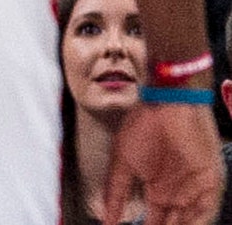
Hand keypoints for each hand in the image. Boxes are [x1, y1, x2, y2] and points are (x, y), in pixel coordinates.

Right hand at [104, 96, 224, 224]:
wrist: (166, 103)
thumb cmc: (143, 126)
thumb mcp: (122, 161)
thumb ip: (115, 192)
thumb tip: (106, 220)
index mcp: (158, 190)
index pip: (154, 221)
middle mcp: (177, 194)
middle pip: (172, 223)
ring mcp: (194, 190)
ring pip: (189, 221)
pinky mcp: (210, 184)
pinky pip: (206, 212)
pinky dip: (195, 223)